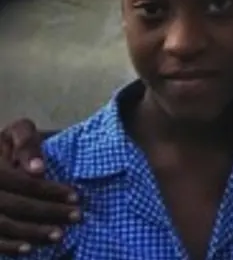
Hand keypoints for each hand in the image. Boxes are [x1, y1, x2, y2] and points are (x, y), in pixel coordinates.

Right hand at [0, 120, 80, 254]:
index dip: (49, 191)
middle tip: (76, 216)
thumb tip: (38, 170)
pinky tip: (29, 249)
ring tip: (59, 235)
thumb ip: (27, 144)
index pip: (23, 183)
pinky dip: (9, 247)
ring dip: (32, 233)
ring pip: (3, 225)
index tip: (75, 196)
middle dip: (48, 212)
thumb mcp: (16, 134)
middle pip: (15, 206)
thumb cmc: (7, 145)